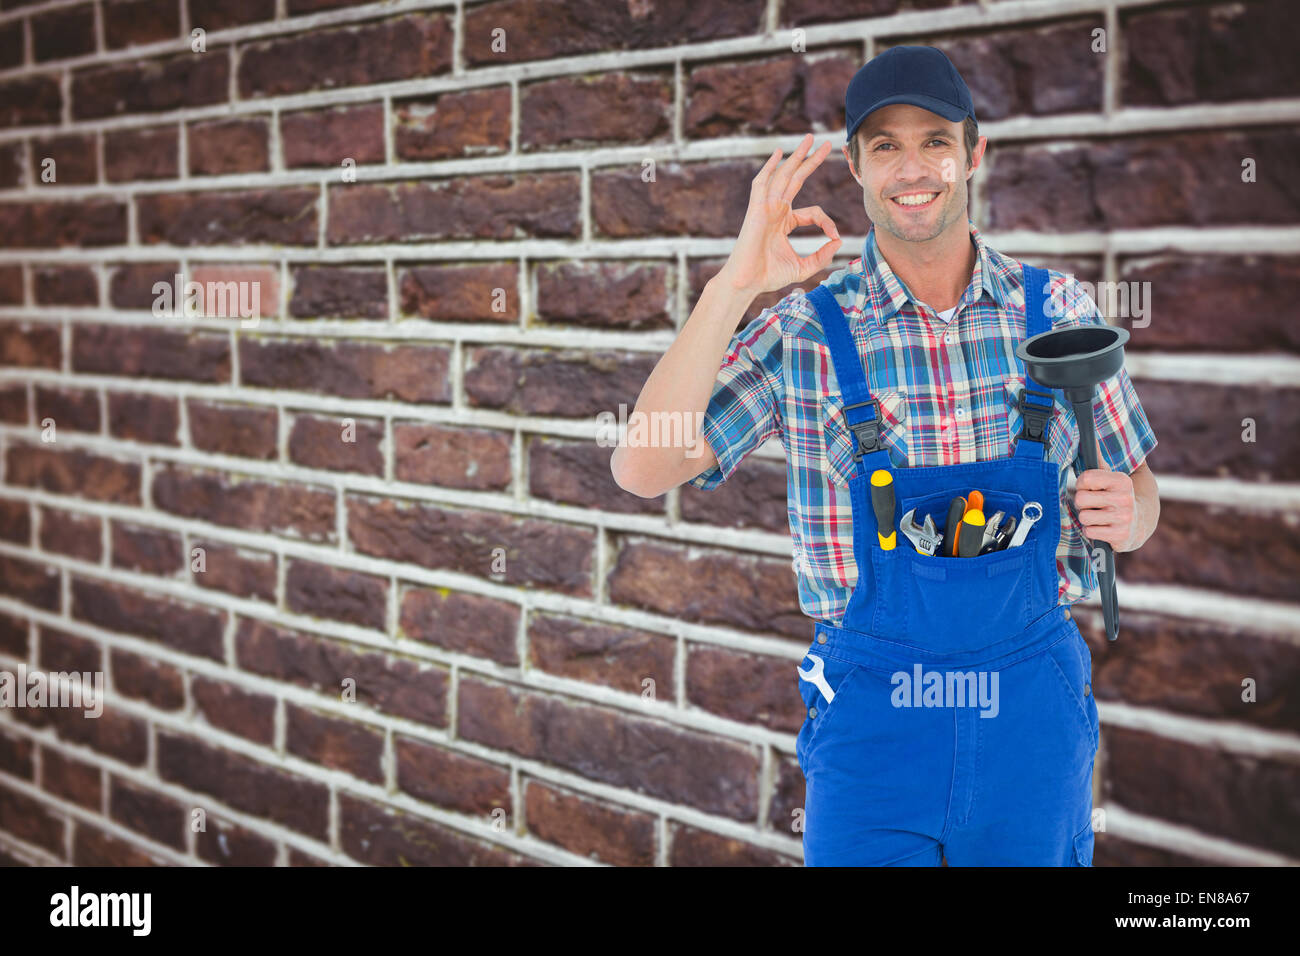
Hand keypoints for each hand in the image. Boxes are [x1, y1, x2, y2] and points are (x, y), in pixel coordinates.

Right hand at [718, 133, 842, 296]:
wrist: (747, 282)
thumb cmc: (769, 276)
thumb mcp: (804, 267)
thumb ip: (822, 256)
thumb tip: (839, 242)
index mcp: (785, 222)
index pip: (813, 212)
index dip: (827, 222)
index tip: (835, 236)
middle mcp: (775, 210)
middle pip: (796, 179)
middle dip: (811, 161)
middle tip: (826, 144)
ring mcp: (765, 208)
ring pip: (783, 175)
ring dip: (796, 156)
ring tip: (809, 138)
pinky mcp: (756, 209)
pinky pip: (762, 183)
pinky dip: (769, 167)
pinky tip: (778, 153)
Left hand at [1074, 455, 1138, 550]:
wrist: (1140, 523)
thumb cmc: (1117, 497)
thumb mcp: (1112, 478)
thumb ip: (1099, 460)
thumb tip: (1091, 439)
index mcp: (1122, 481)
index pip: (1085, 478)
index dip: (1081, 484)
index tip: (1088, 487)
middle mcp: (1124, 498)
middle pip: (1080, 499)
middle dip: (1082, 503)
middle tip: (1093, 504)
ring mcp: (1123, 518)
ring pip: (1083, 517)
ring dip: (1087, 518)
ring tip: (1098, 515)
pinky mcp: (1120, 535)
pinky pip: (1089, 532)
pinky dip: (1092, 531)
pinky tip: (1102, 527)